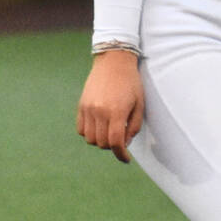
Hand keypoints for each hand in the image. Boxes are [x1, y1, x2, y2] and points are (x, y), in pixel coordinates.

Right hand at [77, 49, 145, 163]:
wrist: (113, 61)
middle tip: (120, 138)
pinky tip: (98, 127)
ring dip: (100, 141)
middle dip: (112, 146)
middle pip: (102, 143)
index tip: (126, 159)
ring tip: (109, 131)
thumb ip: (134, 126)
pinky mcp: (81, 105)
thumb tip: (125, 143)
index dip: (121, 155)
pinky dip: (89, 133)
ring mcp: (88, 108)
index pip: (115, 142)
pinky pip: (81, 130)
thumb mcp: (139, 104)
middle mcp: (100, 111)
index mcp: (117, 111)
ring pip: (90, 139)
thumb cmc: (131, 82)